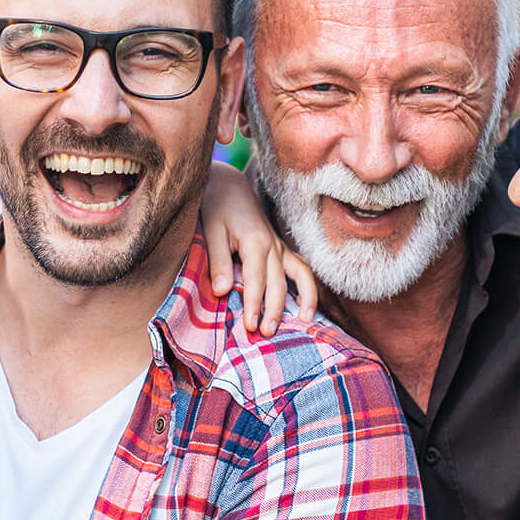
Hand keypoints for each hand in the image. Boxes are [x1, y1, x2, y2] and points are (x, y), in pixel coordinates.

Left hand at [202, 161, 318, 334]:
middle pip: (278, 283)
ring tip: (304, 321)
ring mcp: (280, 246)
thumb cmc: (216, 207)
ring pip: (298, 275)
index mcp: (255, 242)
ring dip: (303, 299)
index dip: (254, 305)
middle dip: (274, 310)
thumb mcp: (211, 231)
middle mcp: (272, 245)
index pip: (256, 280)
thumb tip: (222, 292)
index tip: (250, 326)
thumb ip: (218, 261)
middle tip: (267, 333)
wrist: (229, 186)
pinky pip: (301, 268)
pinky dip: (307, 286)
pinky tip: (307, 306)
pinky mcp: (281, 248)